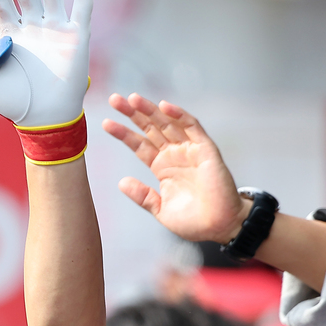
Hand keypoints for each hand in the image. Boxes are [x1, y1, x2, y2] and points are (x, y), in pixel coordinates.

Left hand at [103, 94, 249, 243]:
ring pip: (167, 123)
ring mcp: (190, 150)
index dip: (123, 134)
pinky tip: (164, 106)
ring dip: (151, 110)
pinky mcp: (205, 150)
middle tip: (115, 100)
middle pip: (150, 129)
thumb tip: (121, 182)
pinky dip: (179, 115)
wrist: (220, 227)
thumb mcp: (160, 209)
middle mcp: (175, 155)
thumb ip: (142, 195)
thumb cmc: (194, 221)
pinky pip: (192, 127)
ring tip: (132, 99)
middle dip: (133, 114)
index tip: (106, 124)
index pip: (139, 145)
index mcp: (163, 167)